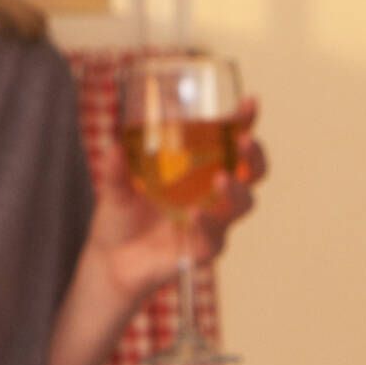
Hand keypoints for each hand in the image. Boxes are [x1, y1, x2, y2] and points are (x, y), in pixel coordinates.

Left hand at [85, 129, 268, 311]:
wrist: (111, 262)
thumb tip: (114, 145)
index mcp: (201, 170)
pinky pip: (215, 235)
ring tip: (221, 178)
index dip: (246, 123)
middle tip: (244, 141)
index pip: (232, 142)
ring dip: (236, 189)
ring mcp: (213, 222)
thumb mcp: (115, 188)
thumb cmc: (121, 218)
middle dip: (254, 155)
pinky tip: (194, 214)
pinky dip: (207, 222)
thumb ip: (116, 168)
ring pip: (243, 203)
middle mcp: (214, 194)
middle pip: (252, 171)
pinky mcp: (204, 248)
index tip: (250, 102)